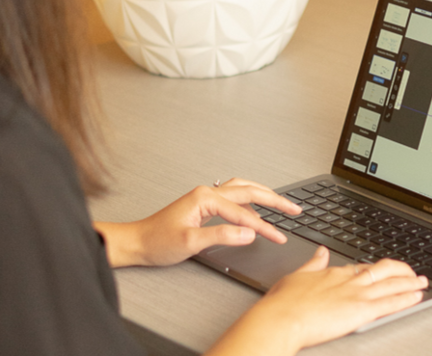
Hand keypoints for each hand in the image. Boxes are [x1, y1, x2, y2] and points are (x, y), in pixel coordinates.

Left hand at [97, 178, 301, 267]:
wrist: (136, 243)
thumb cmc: (157, 242)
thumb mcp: (190, 243)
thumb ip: (221, 236)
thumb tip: (249, 233)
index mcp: (205, 197)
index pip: (243, 213)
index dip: (264, 226)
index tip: (278, 237)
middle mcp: (207, 192)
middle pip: (250, 191)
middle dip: (275, 200)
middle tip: (295, 209)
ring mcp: (206, 196)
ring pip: (244, 189)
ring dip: (265, 195)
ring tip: (283, 204)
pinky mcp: (205, 204)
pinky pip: (235, 196)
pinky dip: (251, 200)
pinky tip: (257, 207)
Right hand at [208, 248, 427, 355]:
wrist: (280, 319)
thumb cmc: (282, 304)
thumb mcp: (297, 276)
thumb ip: (313, 264)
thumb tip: (321, 252)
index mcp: (334, 273)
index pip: (362, 268)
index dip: (377, 269)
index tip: (386, 270)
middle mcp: (349, 280)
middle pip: (382, 270)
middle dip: (401, 271)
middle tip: (413, 273)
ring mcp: (357, 294)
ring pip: (391, 284)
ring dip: (410, 283)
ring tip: (422, 282)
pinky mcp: (361, 310)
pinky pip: (390, 302)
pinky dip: (406, 298)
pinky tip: (417, 296)